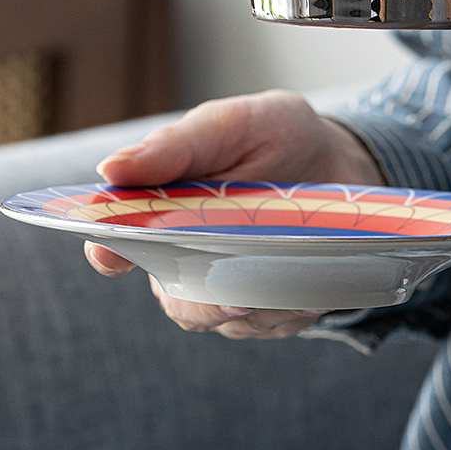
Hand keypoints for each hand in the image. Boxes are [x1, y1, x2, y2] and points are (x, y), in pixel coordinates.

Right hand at [84, 90, 381, 337]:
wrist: (340, 159)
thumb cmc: (274, 135)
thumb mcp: (229, 125)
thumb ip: (176, 146)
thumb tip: (111, 169)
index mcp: (160, 210)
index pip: (116, 242)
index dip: (110, 252)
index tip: (113, 254)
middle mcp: (185, 256)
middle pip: (174, 299)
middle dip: (203, 301)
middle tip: (234, 296)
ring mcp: (226, 287)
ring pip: (226, 319)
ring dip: (259, 303)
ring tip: (293, 270)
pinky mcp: (268, 307)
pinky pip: (272, 324)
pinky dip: (292, 307)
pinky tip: (310, 281)